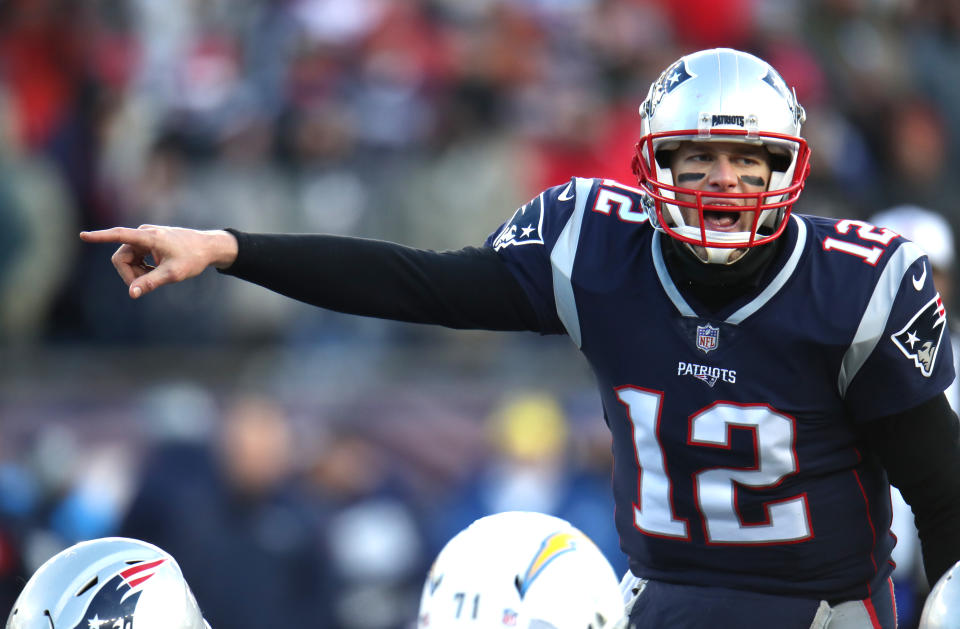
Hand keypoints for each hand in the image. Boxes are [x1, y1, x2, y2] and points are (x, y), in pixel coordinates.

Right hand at [79, 225, 238, 298]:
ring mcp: (144, 237)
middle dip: (129, 274)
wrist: (208, 248)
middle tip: (146, 286)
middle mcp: (143, 233)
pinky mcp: (147, 242)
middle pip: (120, 258)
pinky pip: (134, 258)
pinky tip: (156, 271)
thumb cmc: (193, 258)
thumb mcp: (173, 273)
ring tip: (157, 276)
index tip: (83, 236)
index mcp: (149, 236)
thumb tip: (132, 293)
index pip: (119, 235)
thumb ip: (151, 282)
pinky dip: (142, 268)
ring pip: (127, 260)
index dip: (100, 237)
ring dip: (137, 273)